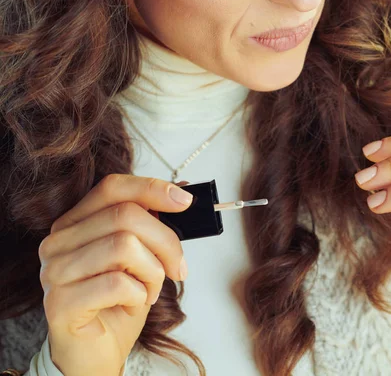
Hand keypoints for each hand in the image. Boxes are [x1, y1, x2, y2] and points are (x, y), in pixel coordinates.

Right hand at [38, 175, 191, 375]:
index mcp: (75, 223)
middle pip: (126, 216)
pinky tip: (133, 304)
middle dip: (166, 242)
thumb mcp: (140, 257)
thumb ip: (149, 225)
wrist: (97, 353)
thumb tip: (180, 193)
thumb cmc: (119, 303)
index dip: (152, 188)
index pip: (112, 188)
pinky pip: (117, 284)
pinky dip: (139, 295)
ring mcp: (54, 272)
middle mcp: (58, 242)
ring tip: (150, 291)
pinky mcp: (60, 303)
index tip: (185, 202)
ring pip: (124, 247)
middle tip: (178, 268)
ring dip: (153, 274)